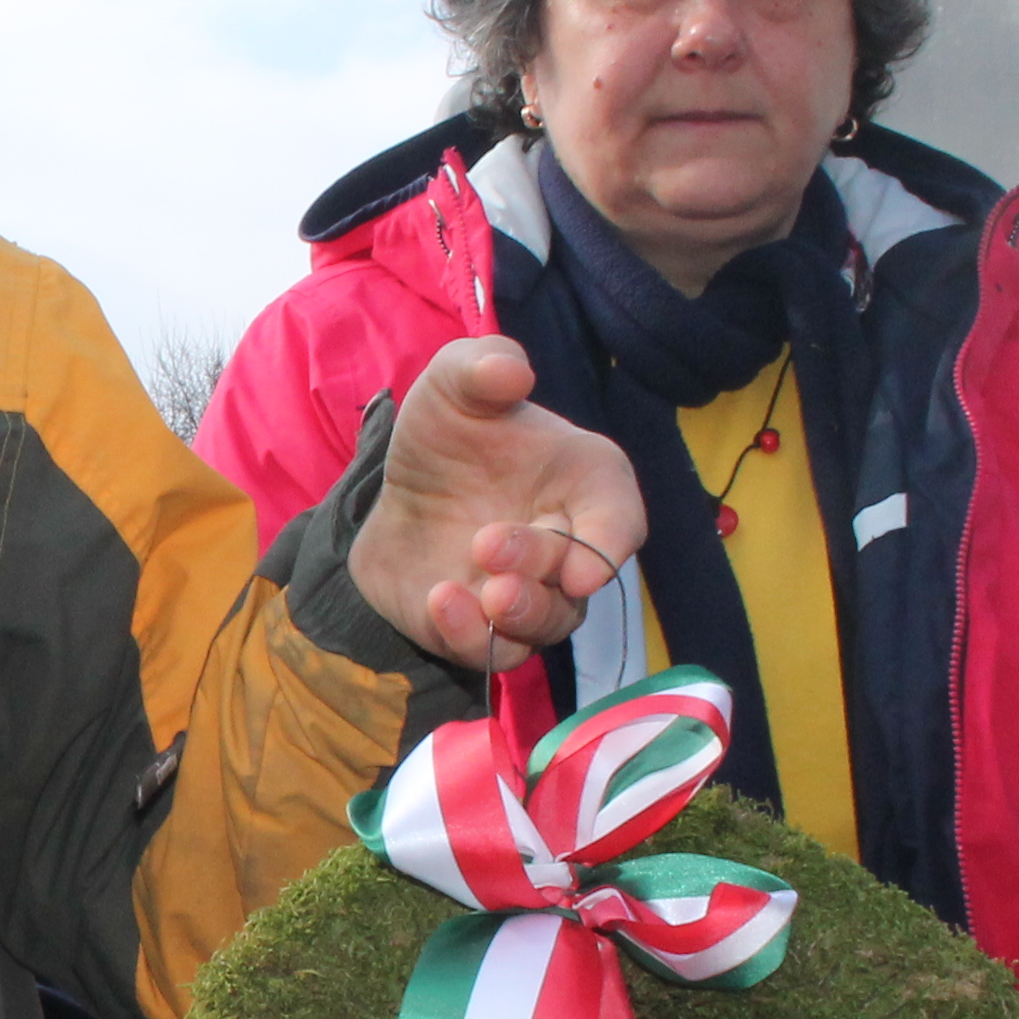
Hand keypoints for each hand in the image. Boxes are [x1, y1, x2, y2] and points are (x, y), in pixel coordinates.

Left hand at [346, 339, 646, 668]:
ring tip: (484, 590)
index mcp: (585, 483)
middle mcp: (570, 546)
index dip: (610, 543)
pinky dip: (473, 635)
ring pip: (548, 623)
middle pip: (580, 575)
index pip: (621, 518)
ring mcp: (532, 594)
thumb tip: (511, 371)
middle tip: (488, 541)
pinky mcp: (486, 631)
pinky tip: (441, 600)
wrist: (398, 491)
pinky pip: (497, 652)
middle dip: (540, 562)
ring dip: (522, 612)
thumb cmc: (449, 436)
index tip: (584, 565)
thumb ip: (483, 365)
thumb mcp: (454, 384)